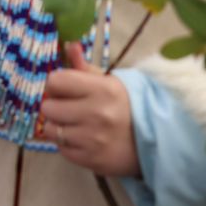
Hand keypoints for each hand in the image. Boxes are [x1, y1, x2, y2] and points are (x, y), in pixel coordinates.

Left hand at [42, 42, 138, 176]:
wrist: (157, 141)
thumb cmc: (126, 106)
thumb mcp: (109, 82)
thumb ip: (84, 66)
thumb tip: (69, 45)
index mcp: (102, 89)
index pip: (54, 81)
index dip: (55, 85)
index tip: (63, 89)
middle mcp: (96, 114)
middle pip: (48, 107)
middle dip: (55, 107)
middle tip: (68, 109)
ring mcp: (93, 139)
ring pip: (50, 130)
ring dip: (59, 127)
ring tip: (74, 125)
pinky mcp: (92, 160)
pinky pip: (61, 149)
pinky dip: (67, 145)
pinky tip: (81, 140)